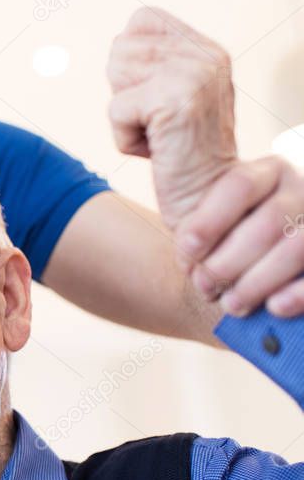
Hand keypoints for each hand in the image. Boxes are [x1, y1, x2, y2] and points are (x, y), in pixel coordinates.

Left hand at [107, 6, 237, 228]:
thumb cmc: (179, 153)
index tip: (154, 97)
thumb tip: (118, 41)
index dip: (130, 59)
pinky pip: (115, 110)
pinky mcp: (176, 100)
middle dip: (125, 91)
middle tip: (157, 121)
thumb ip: (152, 63)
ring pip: (114, 74)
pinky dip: (124, 138)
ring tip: (156, 133)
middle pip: (120, 48)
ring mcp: (194, 75)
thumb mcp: (171, 96)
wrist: (205, 199)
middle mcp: (206, 55)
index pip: (142, 19)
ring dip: (124, 114)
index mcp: (206, 48)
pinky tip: (155, 150)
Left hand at [175, 156, 303, 317]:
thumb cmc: (216, 232)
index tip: (187, 249)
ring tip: (230, 303)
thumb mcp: (198, 212)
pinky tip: (274, 307)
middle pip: (270, 224)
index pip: (240, 186)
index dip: (210, 221)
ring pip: (297, 249)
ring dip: (258, 282)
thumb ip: (193, 215)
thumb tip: (191, 244)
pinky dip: (299, 294)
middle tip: (204, 284)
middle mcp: (300, 191)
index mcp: (266, 172)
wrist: (243, 254)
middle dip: (231, 260)